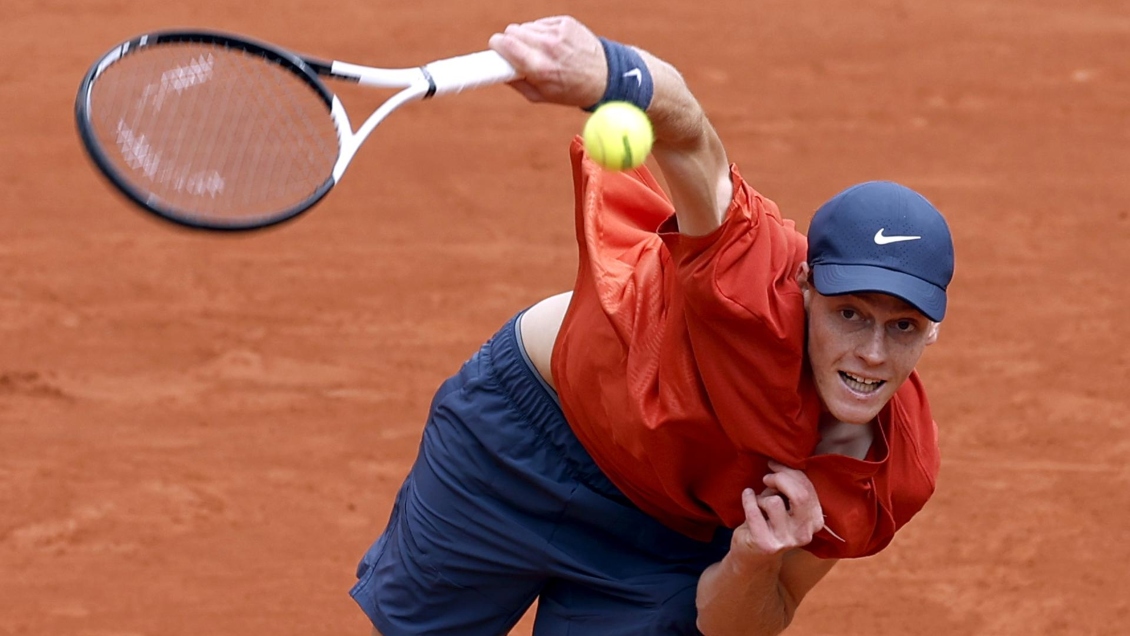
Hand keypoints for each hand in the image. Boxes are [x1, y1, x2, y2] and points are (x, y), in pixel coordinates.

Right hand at [487, 16, 605, 107]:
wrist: (604, 76)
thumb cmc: (570, 89)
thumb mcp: (542, 96)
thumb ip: (517, 84)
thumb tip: (497, 72)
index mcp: (540, 68)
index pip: (505, 44)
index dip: (496, 46)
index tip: (494, 50)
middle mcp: (549, 47)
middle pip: (512, 31)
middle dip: (510, 42)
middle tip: (517, 53)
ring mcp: (558, 32)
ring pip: (525, 26)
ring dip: (526, 37)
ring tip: (539, 51)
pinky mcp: (565, 22)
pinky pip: (540, 23)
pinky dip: (541, 32)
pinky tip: (552, 44)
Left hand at [730, 461, 823, 560]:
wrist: (752, 555)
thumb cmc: (770, 522)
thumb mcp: (786, 505)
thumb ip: (790, 488)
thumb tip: (779, 464)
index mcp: (815, 521)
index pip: (808, 490)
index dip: (790, 472)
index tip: (776, 465)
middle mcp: (804, 533)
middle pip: (799, 495)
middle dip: (780, 478)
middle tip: (766, 477)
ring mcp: (786, 541)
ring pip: (774, 502)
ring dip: (763, 496)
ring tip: (759, 502)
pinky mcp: (766, 544)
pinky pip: (754, 511)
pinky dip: (748, 499)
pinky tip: (747, 495)